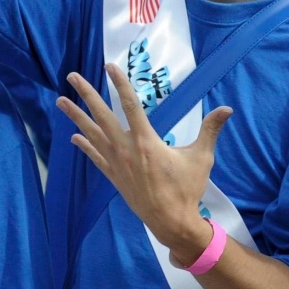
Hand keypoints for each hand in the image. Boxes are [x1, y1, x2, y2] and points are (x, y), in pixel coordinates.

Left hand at [58, 67, 233, 263]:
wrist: (170, 221)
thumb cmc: (187, 188)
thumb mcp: (202, 157)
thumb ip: (210, 130)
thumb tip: (227, 108)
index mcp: (147, 142)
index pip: (131, 106)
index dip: (120, 85)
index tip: (109, 68)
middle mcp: (126, 149)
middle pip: (103, 116)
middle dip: (87, 95)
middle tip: (73, 77)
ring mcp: (116, 163)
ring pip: (92, 134)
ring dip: (76, 117)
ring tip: (61, 101)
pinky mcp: (114, 176)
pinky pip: (95, 156)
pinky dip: (85, 145)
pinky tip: (75, 136)